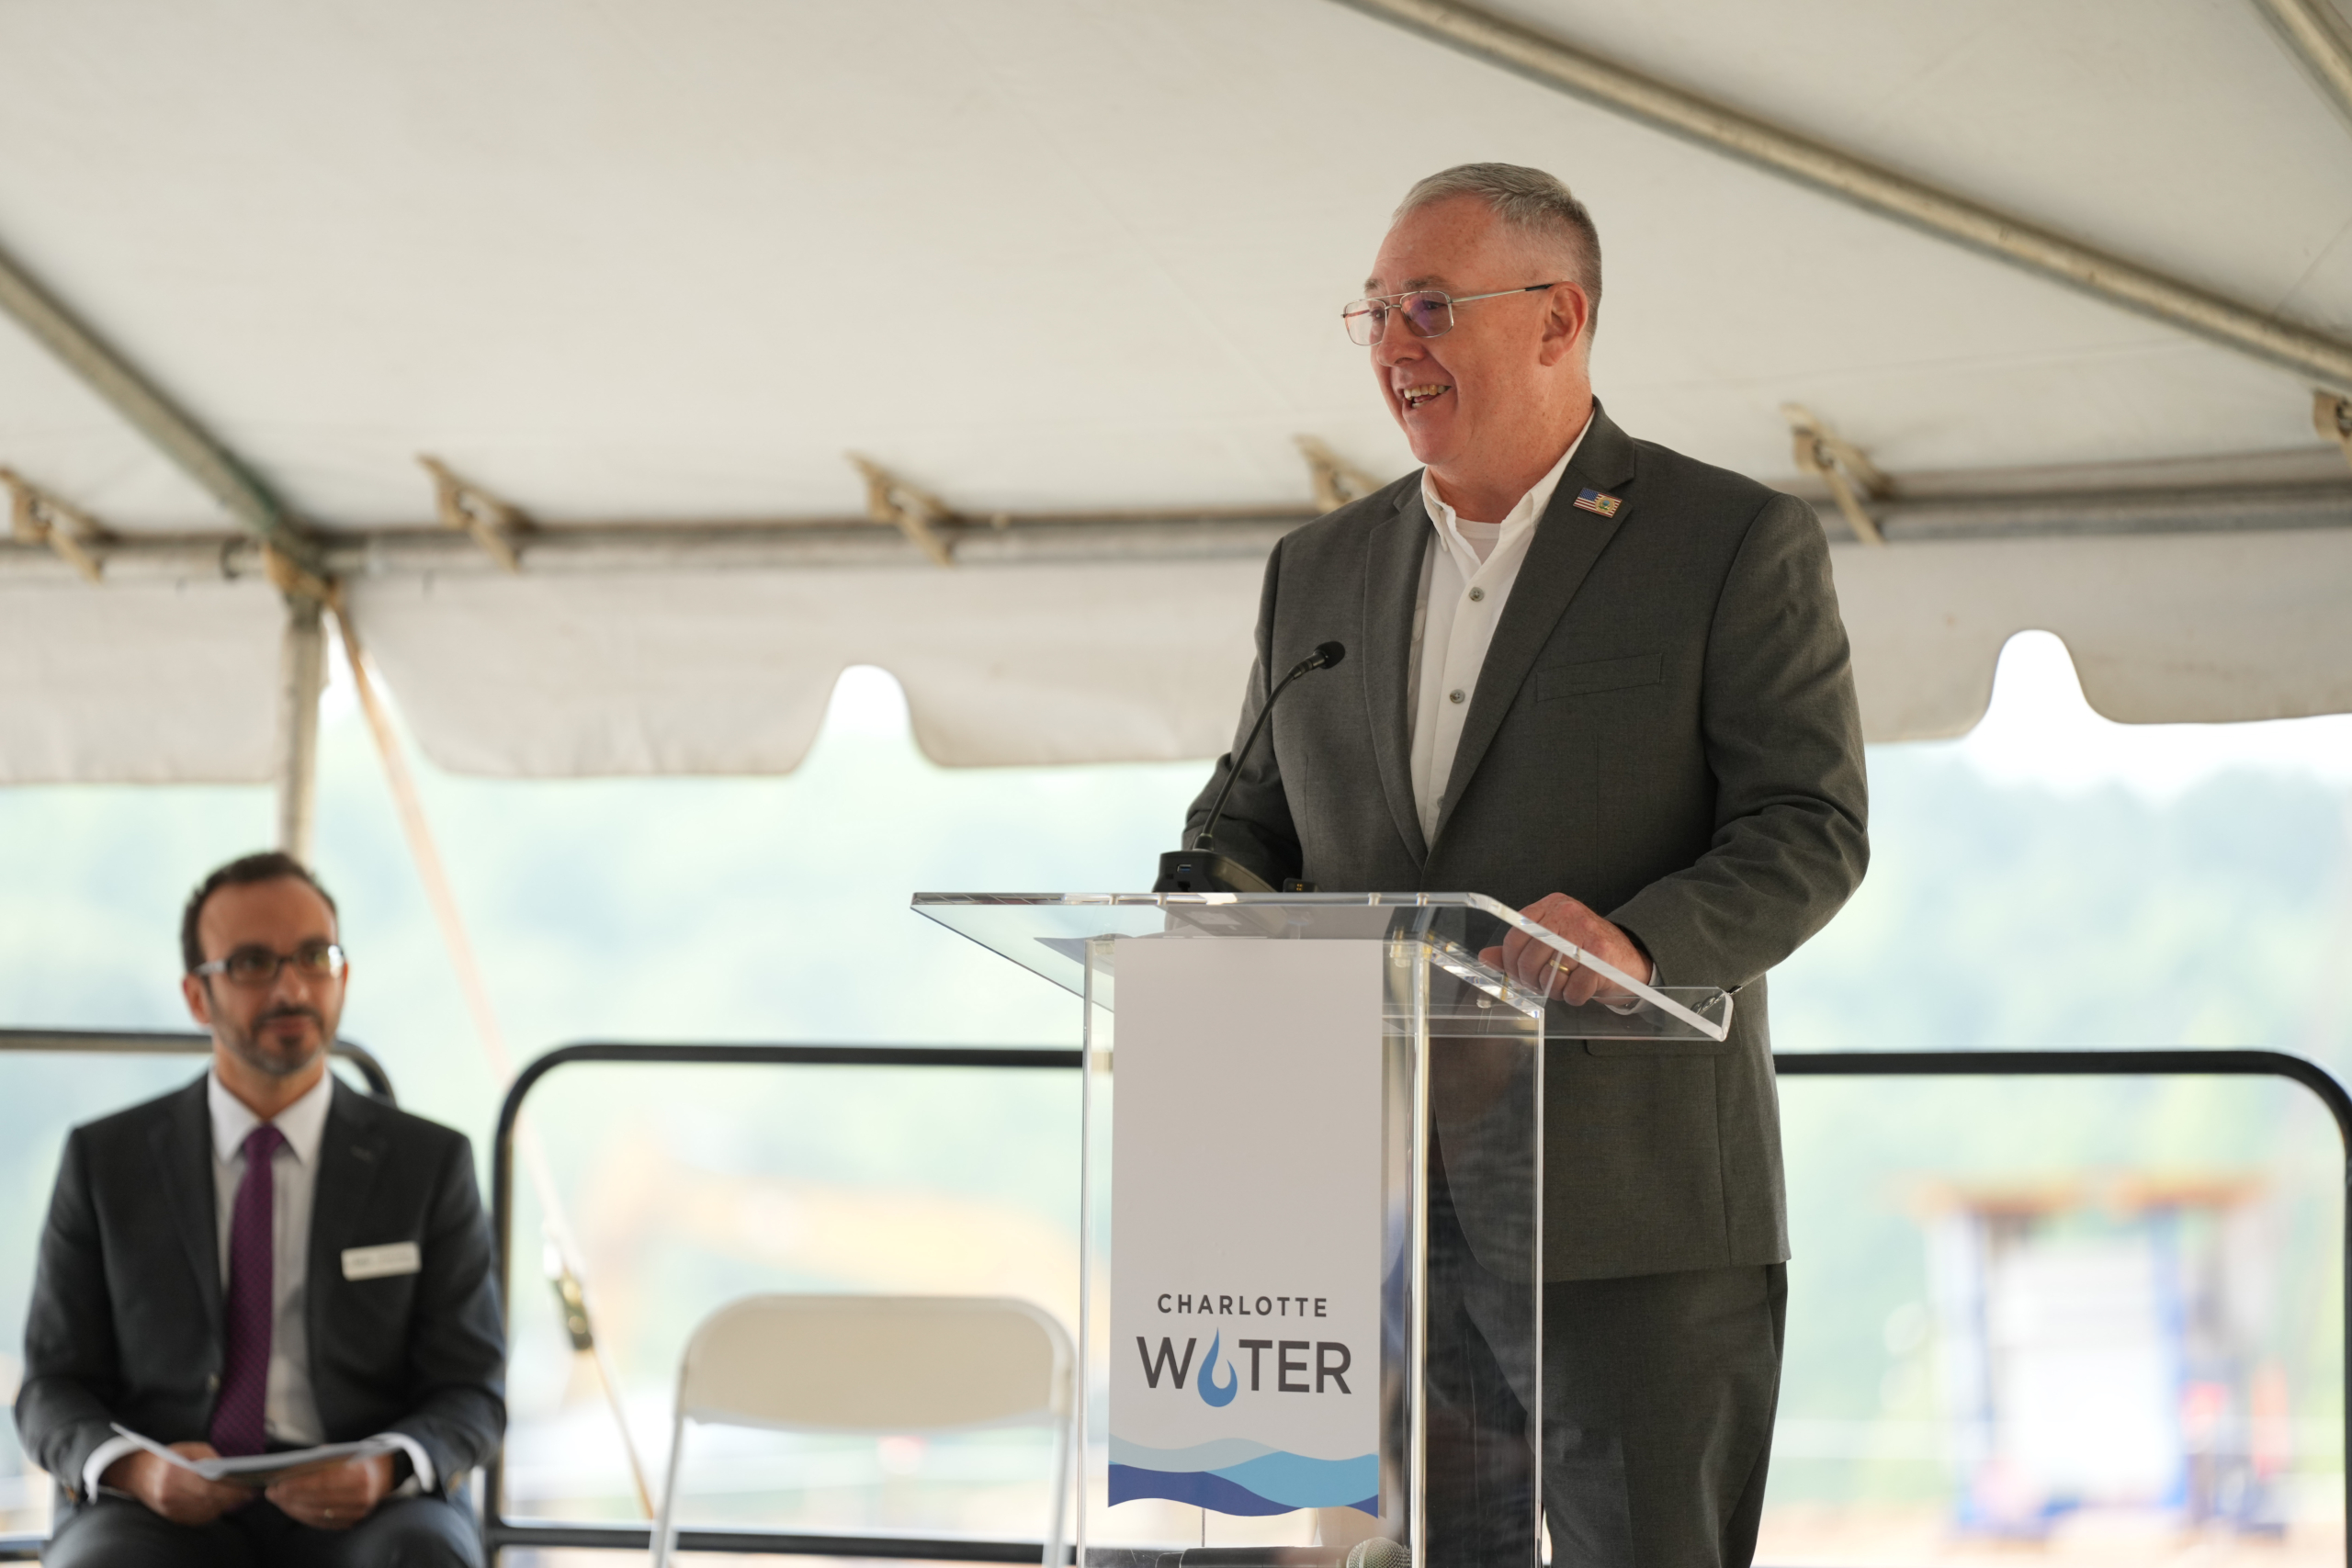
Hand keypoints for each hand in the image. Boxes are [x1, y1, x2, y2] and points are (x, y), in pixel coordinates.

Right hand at [103, 1443, 247, 1526]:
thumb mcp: (186, 1449)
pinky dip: (212, 1511)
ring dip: (225, 1505)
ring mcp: (169, 1508)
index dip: (230, 1487)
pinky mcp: (171, 1517)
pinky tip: (222, 1503)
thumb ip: (208, 1456)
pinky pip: (197, 1518)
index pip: (208, 1485)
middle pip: (209, 1499)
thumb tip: (229, 1468)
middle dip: (232, 1496)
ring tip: (239, 1497)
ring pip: (205, 1511)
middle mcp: (169, 1493)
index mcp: (173, 1473)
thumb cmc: (164, 1458)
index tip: (247, 1485)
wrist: (135, 1475)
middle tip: (248, 1492)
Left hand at [265, 1453, 393, 1530]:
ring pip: (318, 1514)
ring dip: (294, 1508)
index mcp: (361, 1475)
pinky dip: (305, 1516)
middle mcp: (361, 1496)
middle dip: (291, 1497)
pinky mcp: (353, 1522)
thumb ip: (323, 1459)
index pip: (323, 1482)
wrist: (387, 1474)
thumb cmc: (362, 1459)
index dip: (298, 1485)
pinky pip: (323, 1523)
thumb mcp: (347, 1452)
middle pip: (317, 1500)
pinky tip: (293, 1509)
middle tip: (272, 1493)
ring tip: (279, 1500)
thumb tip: (292, 1470)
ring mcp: (358, 1512)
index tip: (278, 1485)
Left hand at [1478, 892, 1651, 1006]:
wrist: (1629, 958)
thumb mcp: (1551, 942)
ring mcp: (1586, 934)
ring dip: (1555, 990)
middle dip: (1532, 981)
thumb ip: (1519, 949)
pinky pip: (1573, 990)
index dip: (1511, 963)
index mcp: (1552, 906)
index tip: (1517, 975)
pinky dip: (1574, 997)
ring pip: (1549, 976)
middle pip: (1529, 959)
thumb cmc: (1586, 952)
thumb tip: (1486, 957)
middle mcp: (1568, 914)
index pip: (1515, 936)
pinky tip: (1582, 988)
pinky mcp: (1602, 958)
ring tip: (1566, 984)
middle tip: (1543, 984)